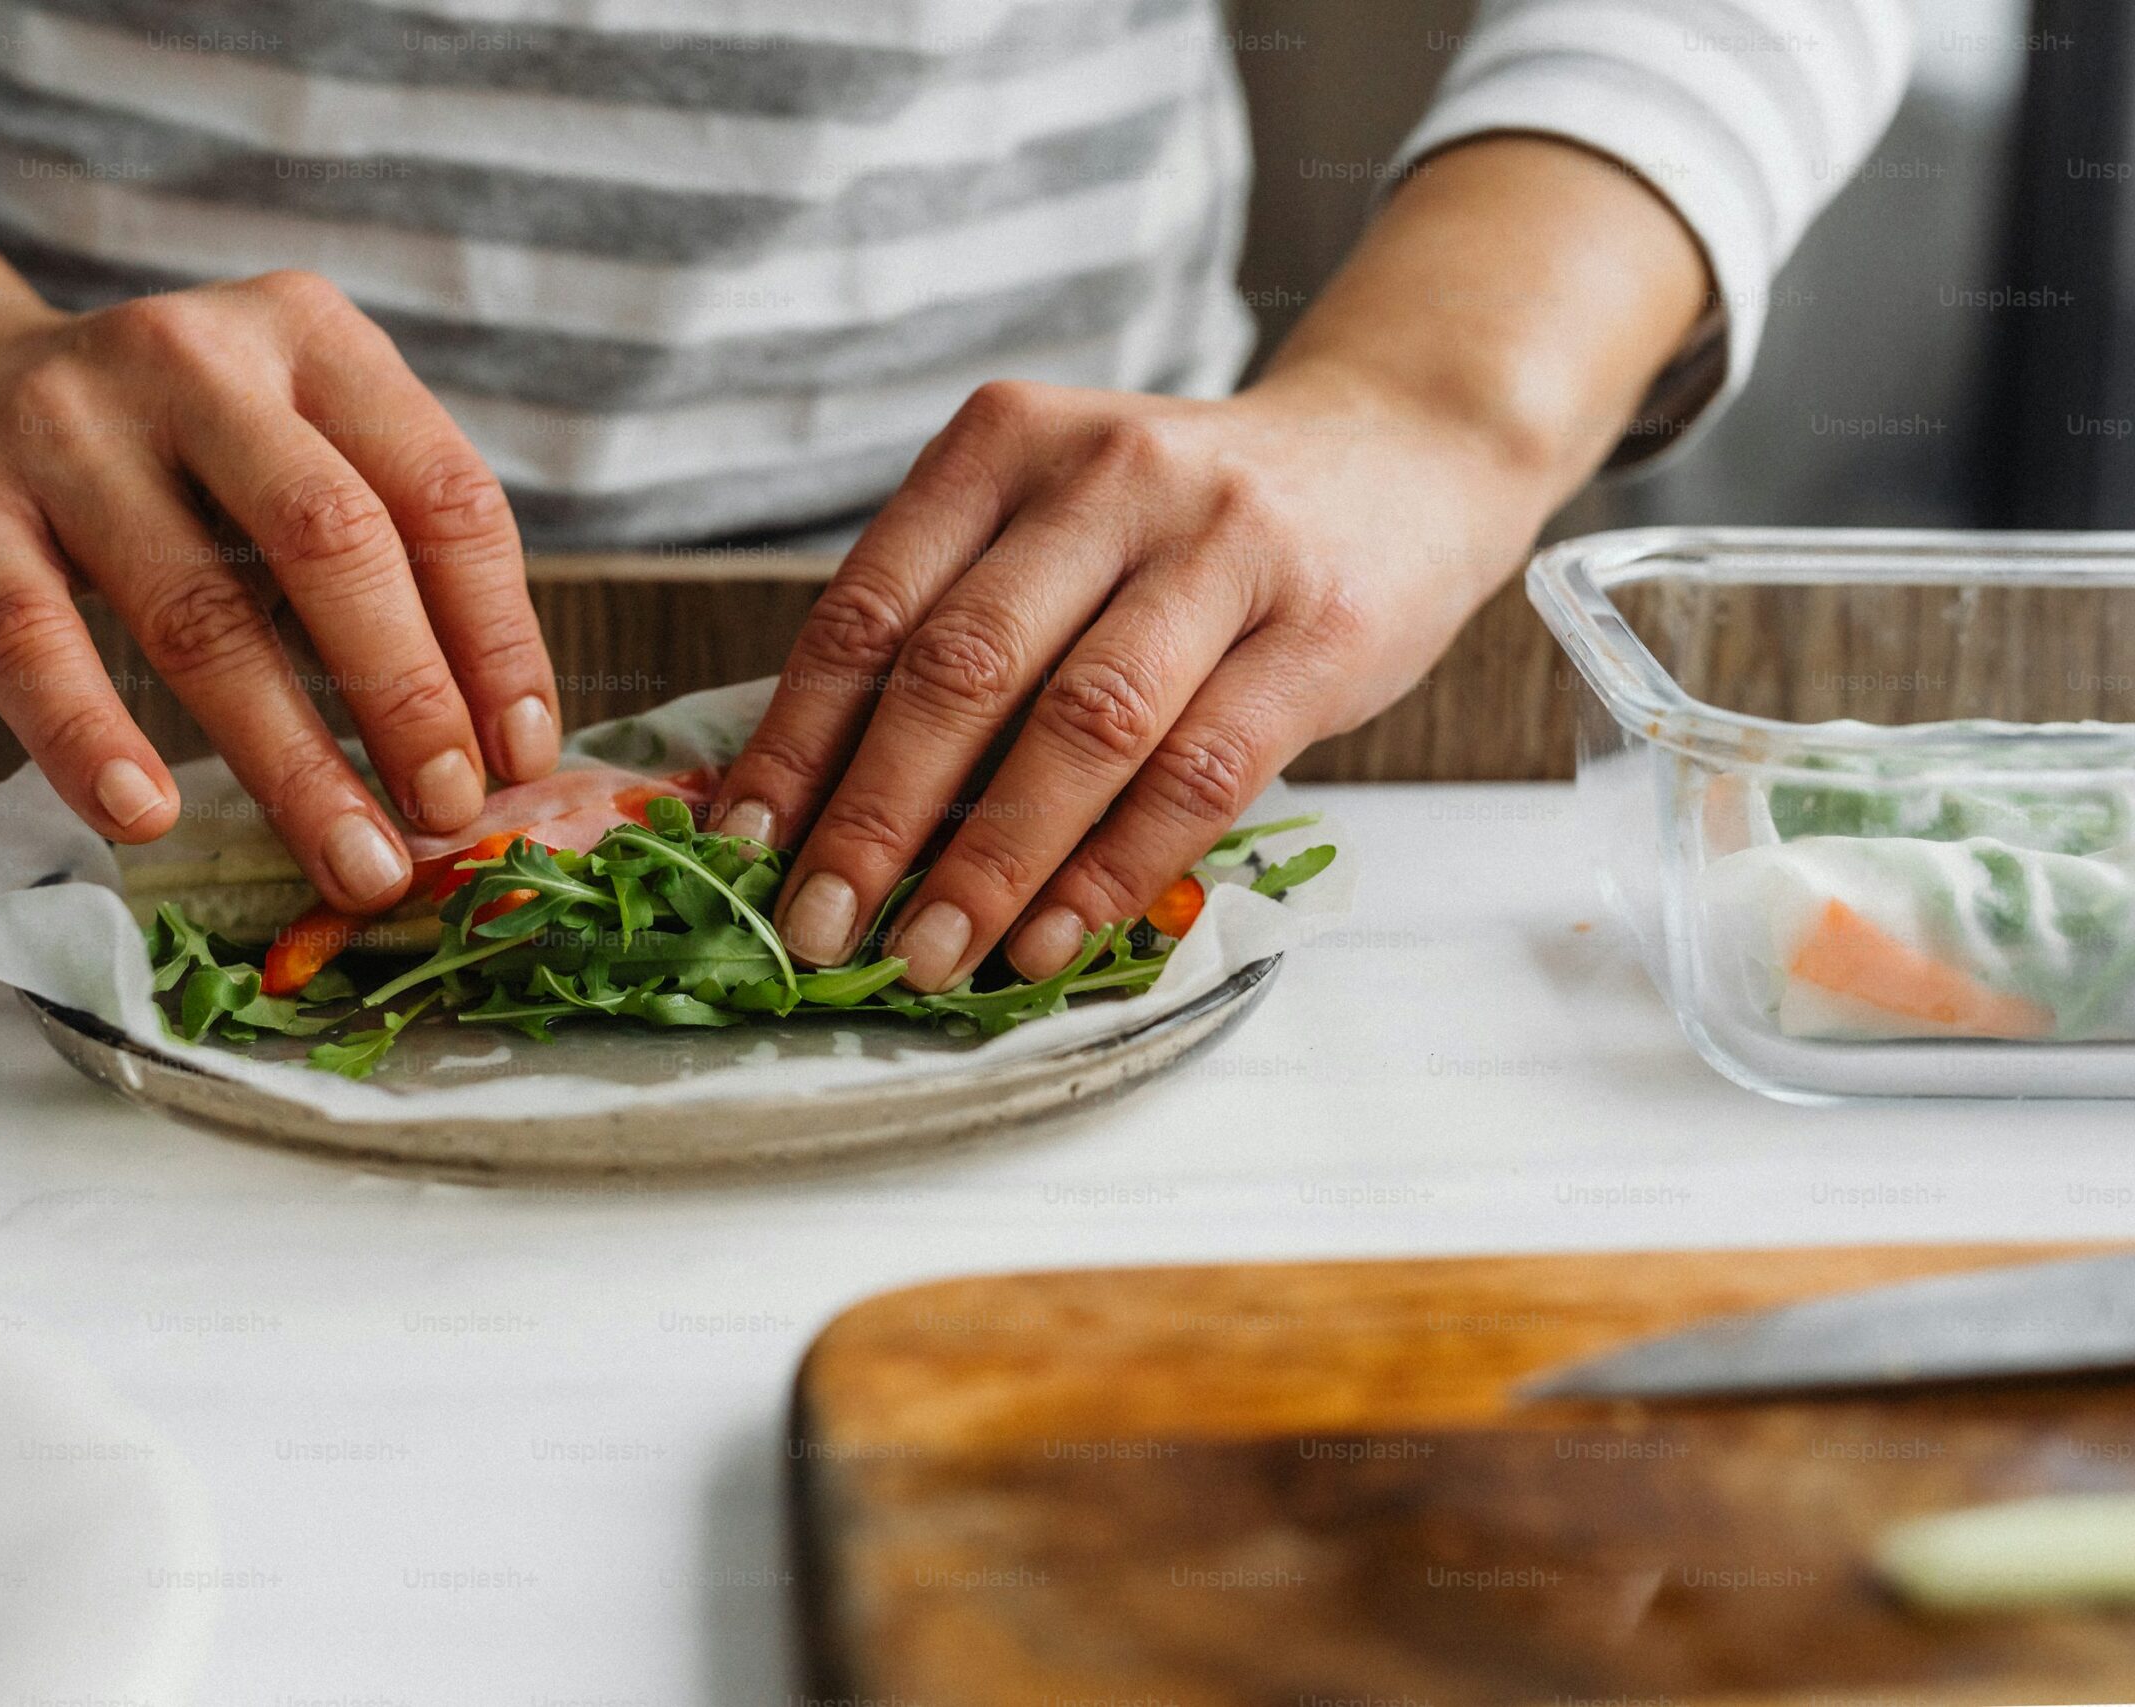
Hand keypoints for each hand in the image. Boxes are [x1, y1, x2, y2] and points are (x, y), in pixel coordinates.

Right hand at [0, 270, 559, 912]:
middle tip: (451, 816)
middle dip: (409, 697)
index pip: (442, 493)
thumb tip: (491, 745)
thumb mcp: (282, 452)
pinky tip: (143, 817)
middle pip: (335, 543)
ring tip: (352, 864)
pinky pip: (32, 639)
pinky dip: (91, 737)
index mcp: (310, 334)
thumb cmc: (152, 457)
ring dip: (290, 761)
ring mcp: (62, 425)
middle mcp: (193, 358)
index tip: (523, 757)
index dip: (497, 635)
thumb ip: (381, 558)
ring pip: (199, 613)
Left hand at [708, 368, 1551, 988]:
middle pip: (963, 667)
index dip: (798, 738)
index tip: (745, 847)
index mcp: (1007, 443)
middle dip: (875, 816)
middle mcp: (1109, 475)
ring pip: (1082, 725)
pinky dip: (1114, 869)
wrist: (1401, 453)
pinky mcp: (1319, 627)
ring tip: (930, 955)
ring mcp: (1224, 544)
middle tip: (821, 927)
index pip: (871, 606)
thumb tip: (816, 804)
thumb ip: (953, 625)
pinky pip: (1199, 771)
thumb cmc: (1187, 524)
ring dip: (992, 861)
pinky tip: (1055, 937)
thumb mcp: (1055, 523)